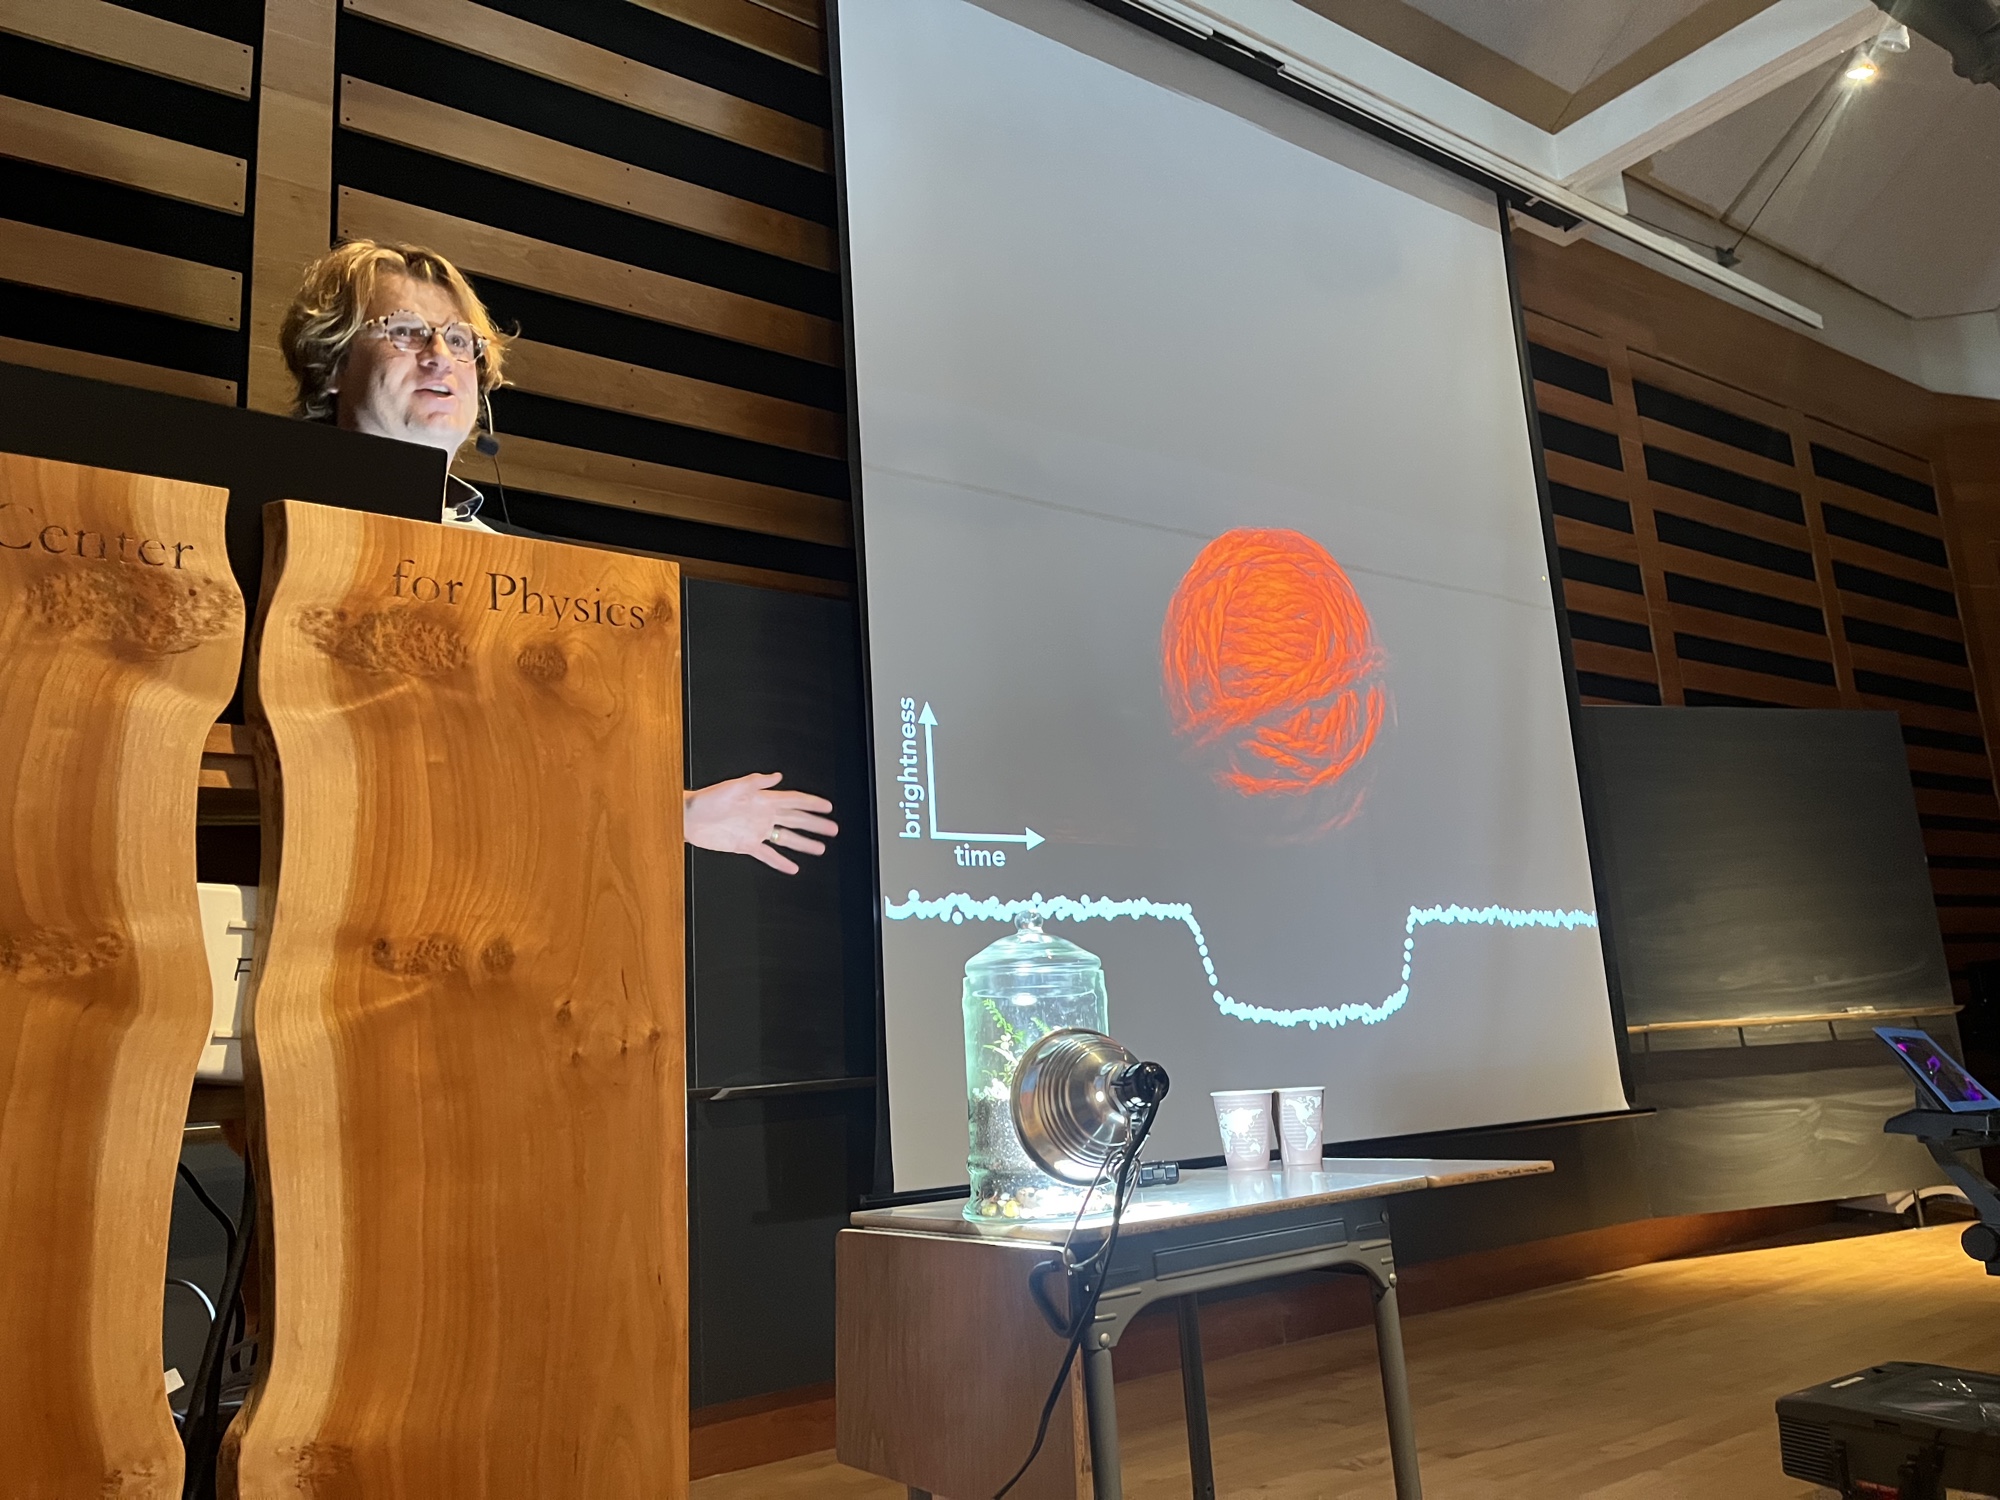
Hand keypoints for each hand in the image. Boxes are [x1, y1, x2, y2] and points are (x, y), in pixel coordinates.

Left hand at [684, 772, 837, 874]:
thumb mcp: (733, 786)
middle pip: (795, 820)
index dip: (811, 803)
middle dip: (815, 824)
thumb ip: (757, 782)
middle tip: (833, 828)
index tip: (827, 807)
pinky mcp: (746, 845)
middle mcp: (763, 815)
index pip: (793, 801)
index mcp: (763, 800)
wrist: (689, 818)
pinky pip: (768, 855)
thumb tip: (776, 776)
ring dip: (803, 843)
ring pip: (786, 838)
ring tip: (820, 848)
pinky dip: (780, 862)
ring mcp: (756, 831)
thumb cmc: (708, 799)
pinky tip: (793, 868)